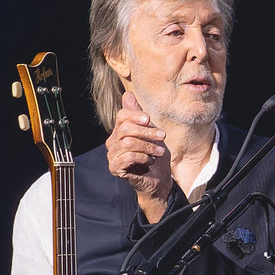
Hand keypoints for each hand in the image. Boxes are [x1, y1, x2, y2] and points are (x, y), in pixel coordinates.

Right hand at [107, 92, 171, 220]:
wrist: (159, 180)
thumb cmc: (155, 156)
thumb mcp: (151, 133)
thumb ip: (140, 116)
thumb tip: (127, 94)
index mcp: (120, 131)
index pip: (122, 116)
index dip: (135, 115)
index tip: (149, 119)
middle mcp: (112, 142)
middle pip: (125, 129)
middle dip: (146, 132)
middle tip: (162, 136)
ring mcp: (112, 155)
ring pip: (128, 143)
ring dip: (148, 146)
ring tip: (159, 151)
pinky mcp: (115, 168)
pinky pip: (127, 158)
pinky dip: (142, 158)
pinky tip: (150, 161)